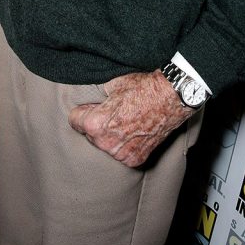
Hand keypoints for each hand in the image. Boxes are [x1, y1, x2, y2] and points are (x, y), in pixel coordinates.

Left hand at [69, 70, 193, 167]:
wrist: (170, 98)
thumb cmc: (141, 88)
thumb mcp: (111, 85)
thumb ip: (94, 97)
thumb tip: (85, 100)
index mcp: (96, 124)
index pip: (74, 121)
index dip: (83, 111)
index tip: (92, 107)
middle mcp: (106, 143)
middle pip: (89, 134)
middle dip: (97, 124)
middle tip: (113, 112)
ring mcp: (122, 154)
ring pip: (105, 145)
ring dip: (110, 136)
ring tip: (125, 121)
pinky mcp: (136, 159)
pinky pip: (121, 153)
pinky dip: (125, 145)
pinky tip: (134, 131)